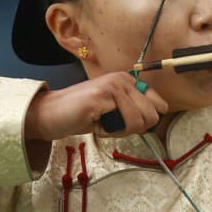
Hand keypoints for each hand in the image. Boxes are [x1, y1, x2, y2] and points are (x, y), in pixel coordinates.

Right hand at [24, 72, 168, 141]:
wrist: (50, 114)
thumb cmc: (83, 115)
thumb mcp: (116, 111)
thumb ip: (136, 111)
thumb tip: (157, 119)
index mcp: (129, 80)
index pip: (160, 105)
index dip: (146, 121)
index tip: (126, 122)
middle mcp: (123, 79)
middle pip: (153, 115)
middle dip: (134, 128)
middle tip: (112, 124)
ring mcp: (112, 86)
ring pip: (140, 121)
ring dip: (120, 131)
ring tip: (102, 122)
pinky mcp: (102, 97)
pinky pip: (122, 124)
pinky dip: (109, 132)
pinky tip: (94, 123)